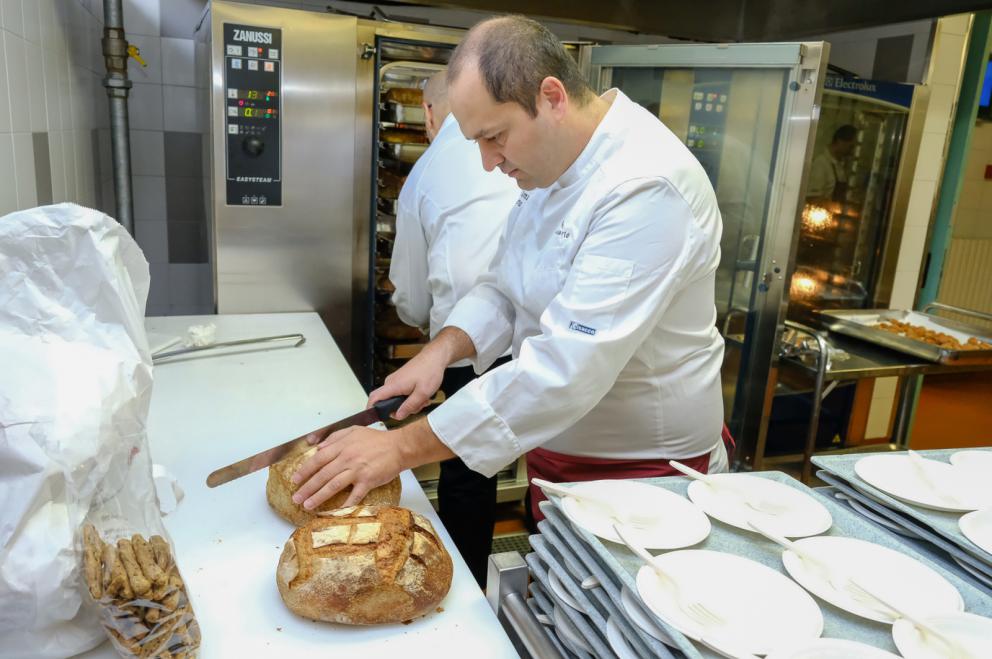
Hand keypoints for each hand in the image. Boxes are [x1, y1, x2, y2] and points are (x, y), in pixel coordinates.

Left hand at [291, 419, 455, 509]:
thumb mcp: (353, 431)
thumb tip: (317, 447)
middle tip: (296, 498)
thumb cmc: (377, 439)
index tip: (295, 480)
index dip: (305, 470)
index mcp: (342, 446)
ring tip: (307, 505)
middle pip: (322, 475)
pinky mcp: (368, 481)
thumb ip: (334, 438)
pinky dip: (344, 504)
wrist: (399, 446)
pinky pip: (354, 496)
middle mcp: (347, 458)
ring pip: (333, 485)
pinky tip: (335, 512)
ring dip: (319, 497)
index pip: (318, 459)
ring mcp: (358, 471)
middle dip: (307, 488)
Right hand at [368, 327, 476, 419]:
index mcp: (393, 385)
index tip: (375, 418)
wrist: (435, 357)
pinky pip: (402, 393)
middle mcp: (391, 382)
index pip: (374, 398)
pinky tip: (422, 394)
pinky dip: (411, 397)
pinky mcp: (401, 380)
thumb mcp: (422, 393)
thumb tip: (398, 416)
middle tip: (417, 406)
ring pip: (398, 399)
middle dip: (402, 409)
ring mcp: (396, 381)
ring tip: (423, 398)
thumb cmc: (430, 371)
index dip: (371, 409)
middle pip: (388, 403)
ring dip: (410, 403)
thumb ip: (409, 406)